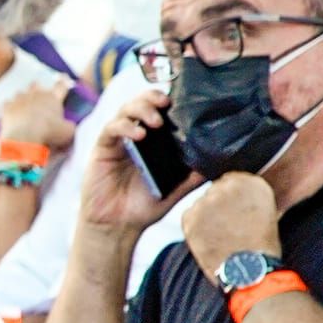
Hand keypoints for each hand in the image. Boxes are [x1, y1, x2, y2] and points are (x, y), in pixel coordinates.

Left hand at [0, 80, 77, 149]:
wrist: (25, 137)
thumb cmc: (48, 133)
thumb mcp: (67, 132)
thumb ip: (69, 126)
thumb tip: (69, 127)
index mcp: (53, 98)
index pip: (61, 86)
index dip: (63, 81)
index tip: (63, 77)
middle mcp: (36, 94)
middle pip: (36, 85)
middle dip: (37, 89)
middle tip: (39, 98)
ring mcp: (20, 99)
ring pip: (20, 93)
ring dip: (23, 99)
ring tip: (25, 111)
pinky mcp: (8, 107)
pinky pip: (8, 104)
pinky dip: (10, 109)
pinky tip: (13, 116)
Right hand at [77, 91, 199, 232]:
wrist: (118, 225)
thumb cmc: (144, 205)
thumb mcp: (175, 188)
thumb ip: (193, 173)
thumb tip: (220, 160)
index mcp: (152, 140)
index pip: (159, 110)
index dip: (167, 99)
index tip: (182, 99)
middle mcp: (134, 135)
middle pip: (140, 102)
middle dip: (152, 97)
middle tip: (165, 103)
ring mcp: (118, 140)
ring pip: (125, 110)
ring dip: (140, 109)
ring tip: (155, 121)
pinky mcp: (103, 148)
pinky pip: (111, 129)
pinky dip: (125, 127)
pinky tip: (138, 134)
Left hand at [180, 172, 281, 285]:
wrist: (250, 270)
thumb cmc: (262, 247)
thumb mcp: (268, 213)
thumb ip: (250, 197)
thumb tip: (236, 196)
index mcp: (253, 184)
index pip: (232, 181)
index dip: (232, 199)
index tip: (233, 210)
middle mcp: (228, 187)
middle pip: (215, 190)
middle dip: (218, 206)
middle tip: (226, 226)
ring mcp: (207, 201)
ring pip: (201, 203)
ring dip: (206, 216)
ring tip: (220, 236)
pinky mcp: (191, 216)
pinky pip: (189, 216)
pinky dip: (195, 227)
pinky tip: (209, 239)